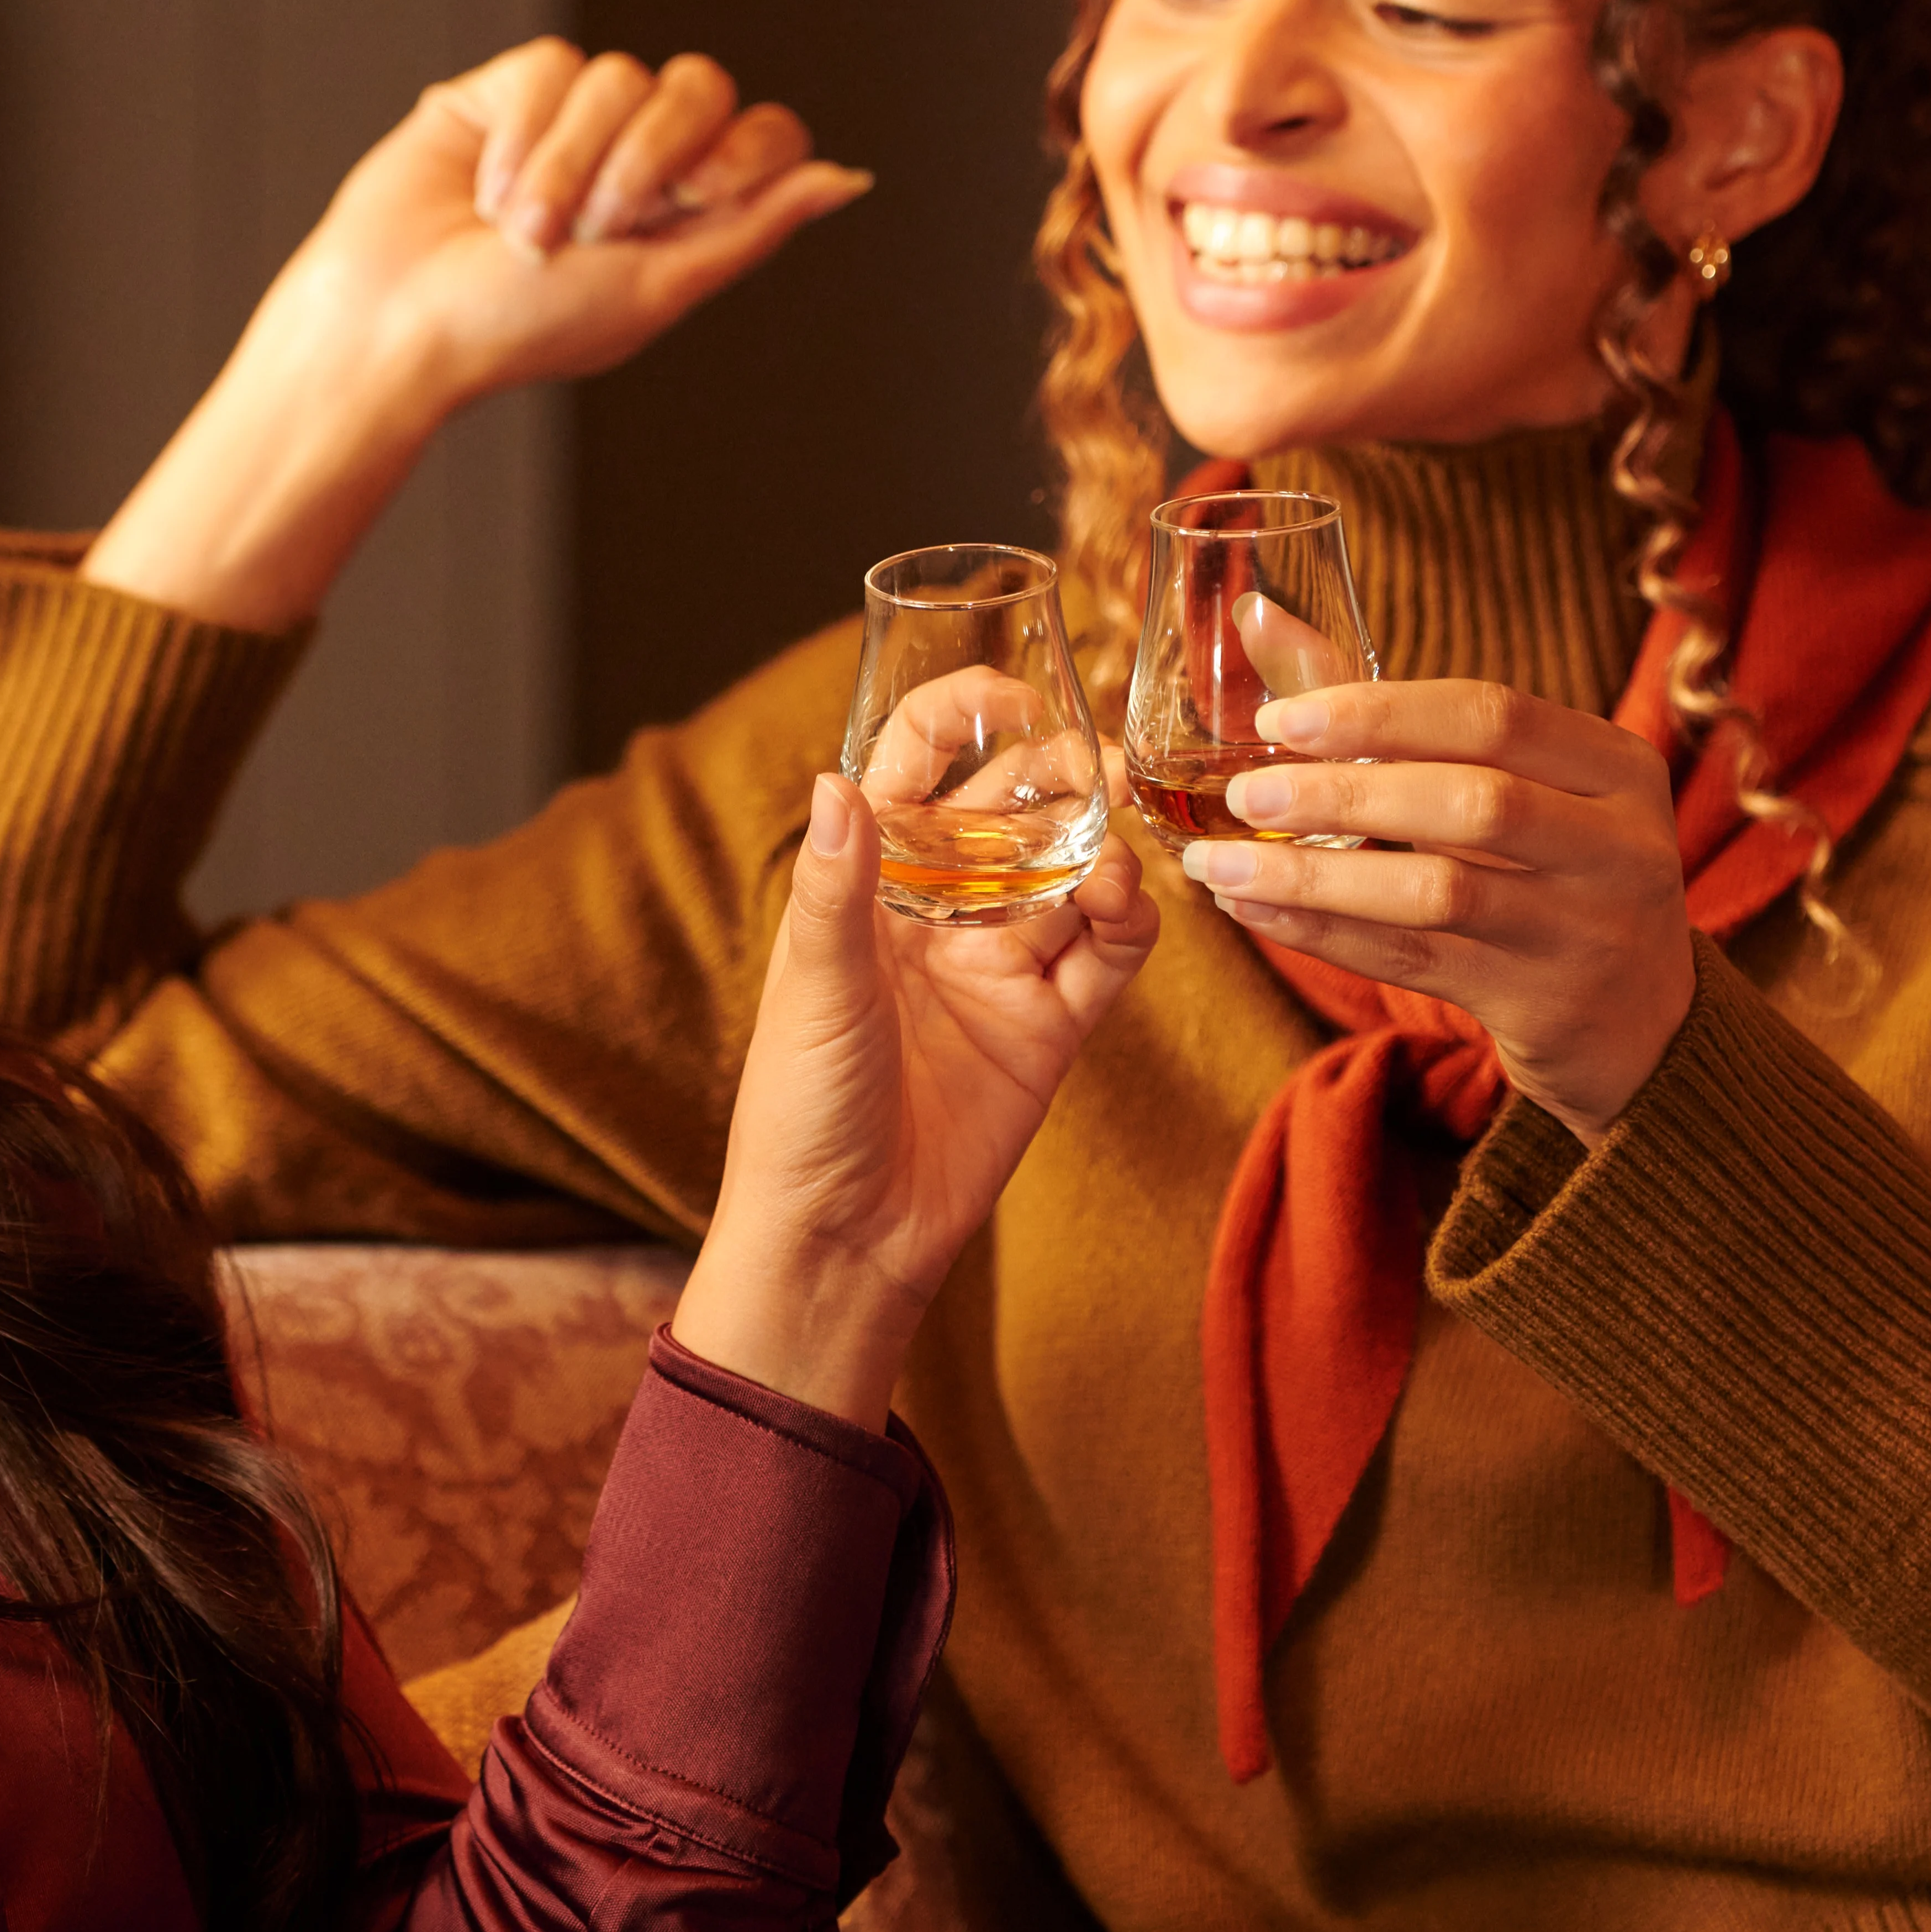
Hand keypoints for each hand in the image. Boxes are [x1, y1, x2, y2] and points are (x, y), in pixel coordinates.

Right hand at [85, 39, 866, 626]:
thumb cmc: (521, 328)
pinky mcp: (506, 91)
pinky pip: (550, 64)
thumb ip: (751, 227)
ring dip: (570, 166)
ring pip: (618, 76)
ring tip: (522, 233)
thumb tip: (848, 178)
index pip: (763, 135)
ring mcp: (572, 121)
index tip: (695, 200)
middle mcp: (636, 157)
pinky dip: (523, 135)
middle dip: (648, 158)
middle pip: (699, 87)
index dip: (740, 151)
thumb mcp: (657, 286)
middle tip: (596, 229)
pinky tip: (486, 190)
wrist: (398, 321)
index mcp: (687, 212)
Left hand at [669, 776, 1160, 1427]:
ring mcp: (1000, 968)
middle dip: (1056, 776)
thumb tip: (836, 782)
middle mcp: (940, 915)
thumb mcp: (815, 991)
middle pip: (1011, 813)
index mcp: (867, 888)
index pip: (914, 772)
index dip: (959, 718)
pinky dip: (1128, 922)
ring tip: (1117, 839)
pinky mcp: (1049, 1028)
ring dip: (1101, 845)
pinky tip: (1126, 902)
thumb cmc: (801, 1113)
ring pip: (1070, 876)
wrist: (846, 1239)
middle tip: (1097, 765)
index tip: (1013, 692)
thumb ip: (837, 889)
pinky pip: (1106, 959)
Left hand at [1176, 680, 1695, 1143]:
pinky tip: (1258, 912)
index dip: (1379, 712)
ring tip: (1222, 865)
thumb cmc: (1547, 872)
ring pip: (1439, 894)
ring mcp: (1586, 930)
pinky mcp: (1544, 1003)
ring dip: (1316, 876)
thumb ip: (1388, 713)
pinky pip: (1417, 962)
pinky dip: (1327, 934)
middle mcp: (1618, 843)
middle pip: (1471, 802)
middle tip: (1243, 792)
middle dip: (1342, 794)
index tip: (1281, 719)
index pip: (1494, 715)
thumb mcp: (1509, 785)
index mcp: (1614, 765)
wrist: (1640, 1021)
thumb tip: (1260, 617)